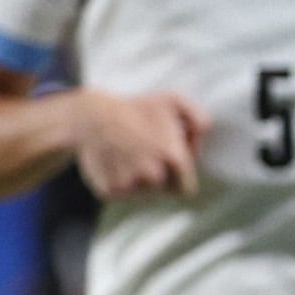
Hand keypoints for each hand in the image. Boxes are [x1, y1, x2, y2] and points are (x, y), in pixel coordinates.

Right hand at [69, 88, 208, 197]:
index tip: (170, 162)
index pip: (187, 189)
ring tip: (128, 154)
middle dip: (159, 176)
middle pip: (164, 190)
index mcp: (172, 159)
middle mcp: (151, 176)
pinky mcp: (108, 191)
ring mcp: (129, 185)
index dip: (180, 176)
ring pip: (142, 193)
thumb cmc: (135, 108)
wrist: (90, 116)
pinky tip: (113, 160)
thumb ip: (198, 117)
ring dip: (138, 178)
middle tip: (146, 153)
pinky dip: (117, 181)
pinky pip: (120, 193)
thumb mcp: (173, 101)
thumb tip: (204, 133)